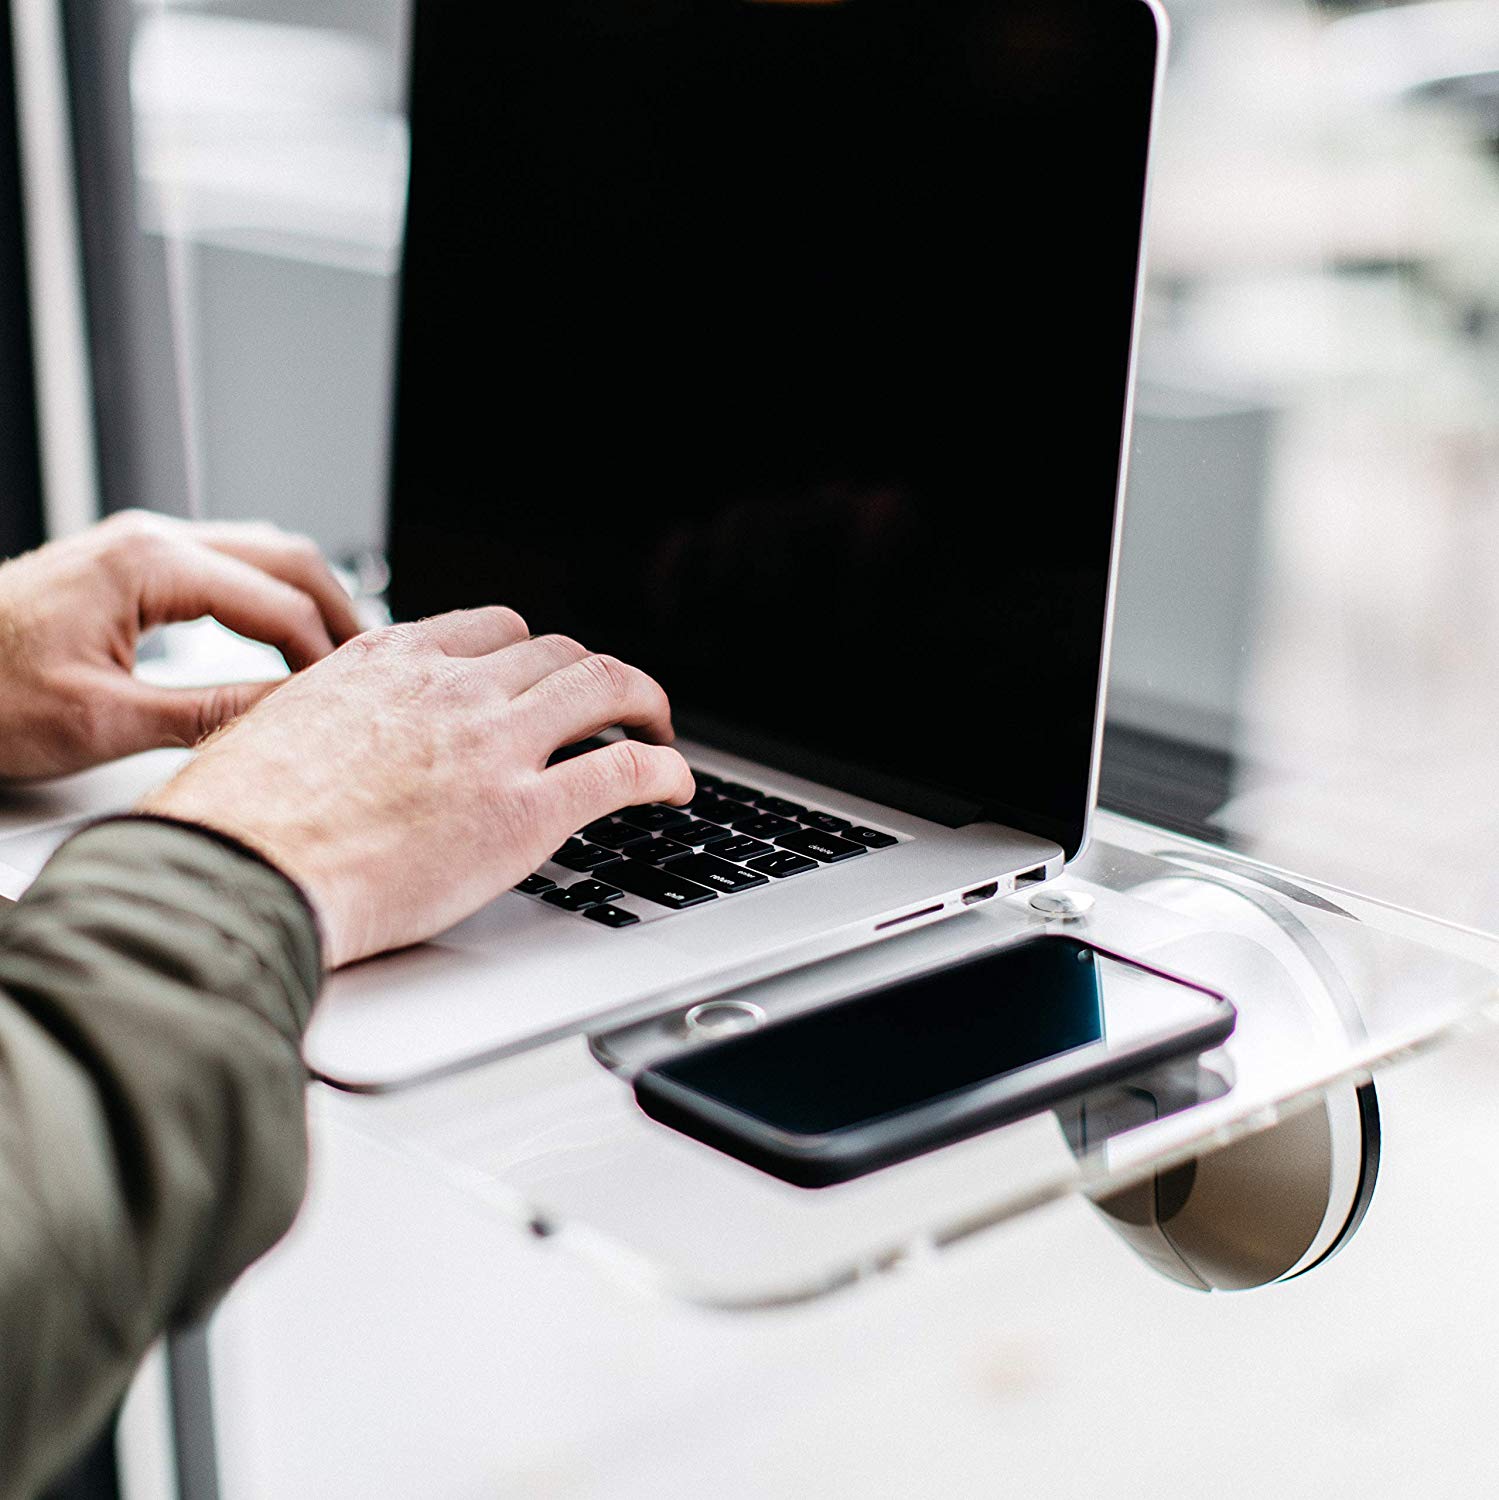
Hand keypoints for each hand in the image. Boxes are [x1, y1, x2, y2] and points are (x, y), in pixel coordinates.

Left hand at [0, 511, 361, 779]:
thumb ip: (211, 711)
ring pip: (261, 551)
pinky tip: (283, 634)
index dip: (325, 656)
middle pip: (286, 558)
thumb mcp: (103, 720)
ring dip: (308, 598)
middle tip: (372, 670)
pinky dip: (271, 594)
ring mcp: (140, 543)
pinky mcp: (130, 561)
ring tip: (339, 654)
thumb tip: (293, 713)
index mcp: (149, 564)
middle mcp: (151, 538)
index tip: (350, 702)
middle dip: (338, 613)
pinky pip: (228, 561)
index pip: (277, 605)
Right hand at [142, 609, 693, 967]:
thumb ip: (332, 714)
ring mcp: (494, 744)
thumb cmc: (237, 820)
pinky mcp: (526, 811)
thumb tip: (336, 734)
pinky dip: (663, 769)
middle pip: (557, 653)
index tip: (541, 674)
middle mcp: (451, 687)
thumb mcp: (275, 728)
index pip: (490, 629)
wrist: (239, 873)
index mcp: (389, 660)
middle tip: (611, 703)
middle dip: (593, 673)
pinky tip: (674, 783)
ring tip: (659, 727)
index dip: (530, 654)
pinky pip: (623, 769)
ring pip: (603, 688)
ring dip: (644, 702)